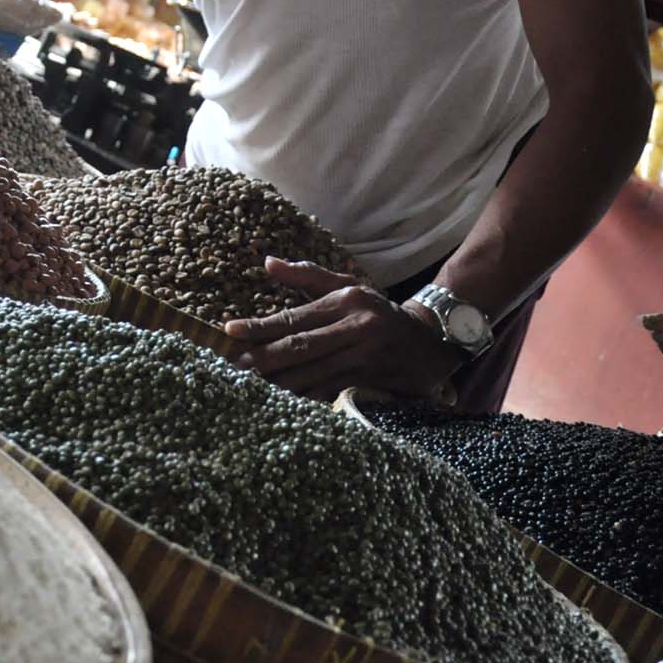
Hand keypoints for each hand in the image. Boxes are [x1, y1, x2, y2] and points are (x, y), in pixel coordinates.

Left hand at [222, 257, 456, 401]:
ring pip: (313, 371)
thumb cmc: (379, 311)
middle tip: (234, 366)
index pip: (295, 316)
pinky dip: (305, 395)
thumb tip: (267, 263)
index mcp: (346, 301)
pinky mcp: (371, 379)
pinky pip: (330, 389)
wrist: (432, 341)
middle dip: (264, 358)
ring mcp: (365, 355)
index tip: (230, 331)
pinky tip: (282, 399)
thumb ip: (307, 276)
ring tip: (250, 384)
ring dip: (279, 380)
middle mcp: (356, 327)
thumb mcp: (349, 287)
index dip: (261, 326)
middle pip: (300, 346)